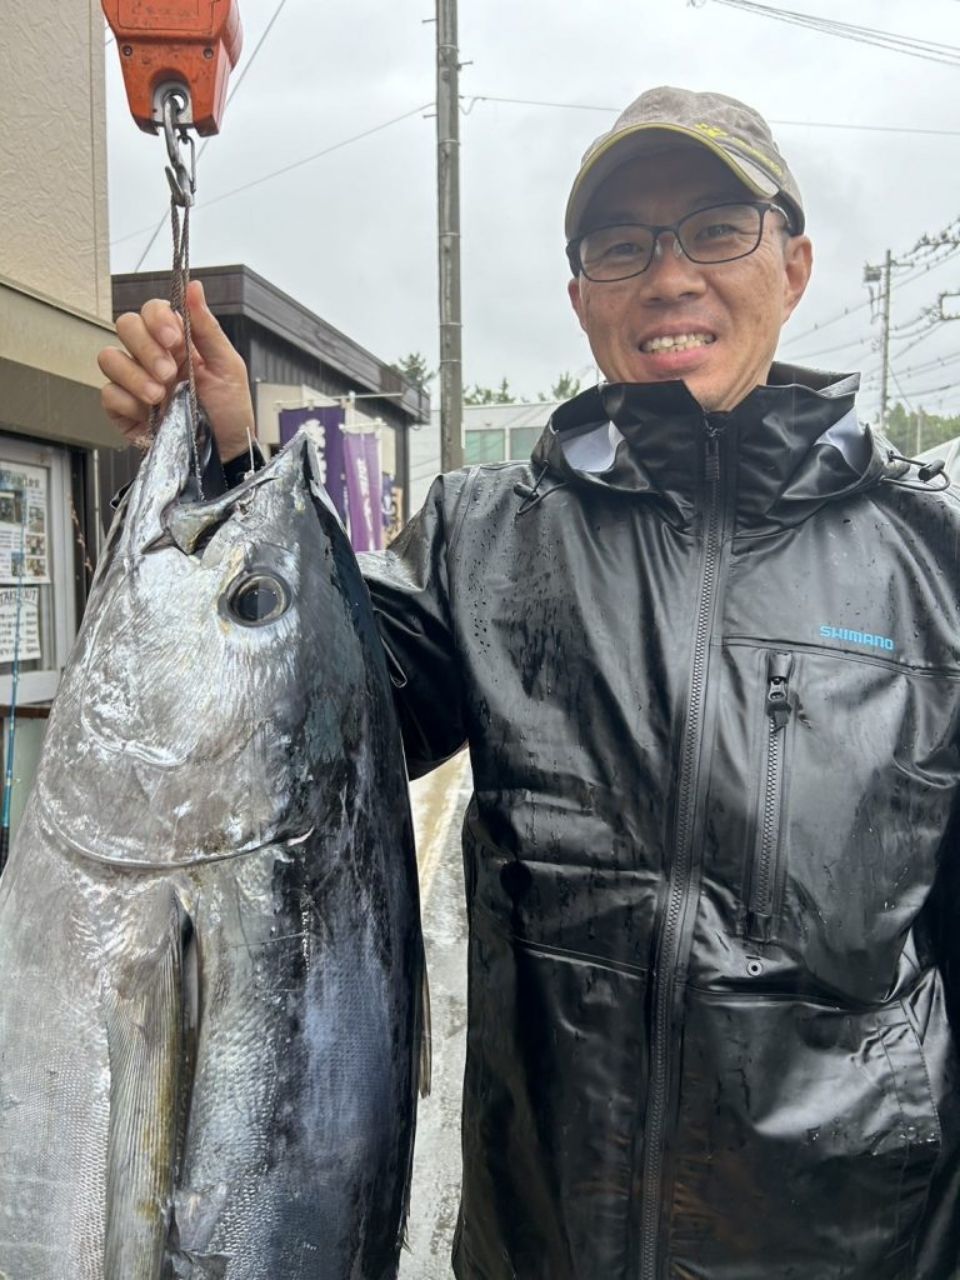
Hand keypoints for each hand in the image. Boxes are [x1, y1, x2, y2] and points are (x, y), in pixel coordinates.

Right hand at [97, 279, 256, 462]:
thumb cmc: (230, 410)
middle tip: (169, 373)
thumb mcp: (228, 367)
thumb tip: (193, 287)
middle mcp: (151, 356)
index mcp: (177, 341)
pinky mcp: (123, 410)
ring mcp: (134, 382)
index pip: (151, 311)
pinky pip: (108, 394)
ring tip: (160, 397)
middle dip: (145, 347)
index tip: (174, 338)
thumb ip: (207, 328)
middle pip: (125, 326)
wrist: (225, 452)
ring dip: (135, 376)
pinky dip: (128, 403)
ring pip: (109, 358)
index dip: (156, 318)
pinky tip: (150, 415)